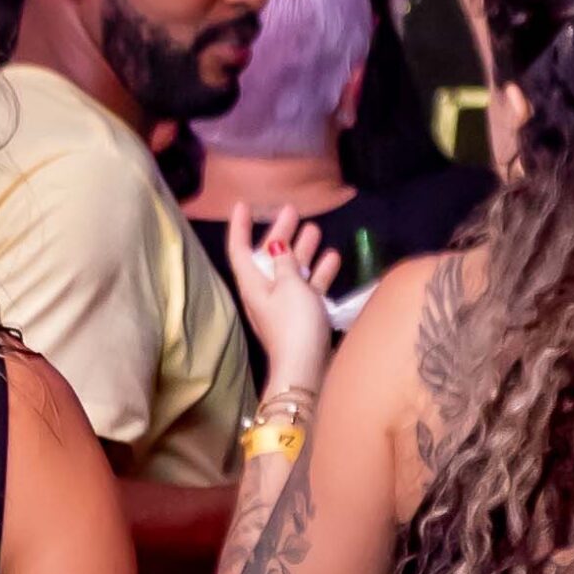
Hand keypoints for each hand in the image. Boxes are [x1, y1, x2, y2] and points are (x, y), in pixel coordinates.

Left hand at [225, 203, 340, 398]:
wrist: (306, 369)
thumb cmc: (294, 324)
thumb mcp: (290, 286)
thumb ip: (286, 262)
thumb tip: (276, 246)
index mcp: (253, 283)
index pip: (240, 249)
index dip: (240, 226)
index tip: (244, 205)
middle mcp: (265, 293)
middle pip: (269, 257)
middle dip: (280, 233)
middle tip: (293, 211)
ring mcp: (284, 306)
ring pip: (292, 271)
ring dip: (303, 250)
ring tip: (316, 230)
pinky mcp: (302, 318)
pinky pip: (309, 288)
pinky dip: (318, 272)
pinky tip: (332, 258)